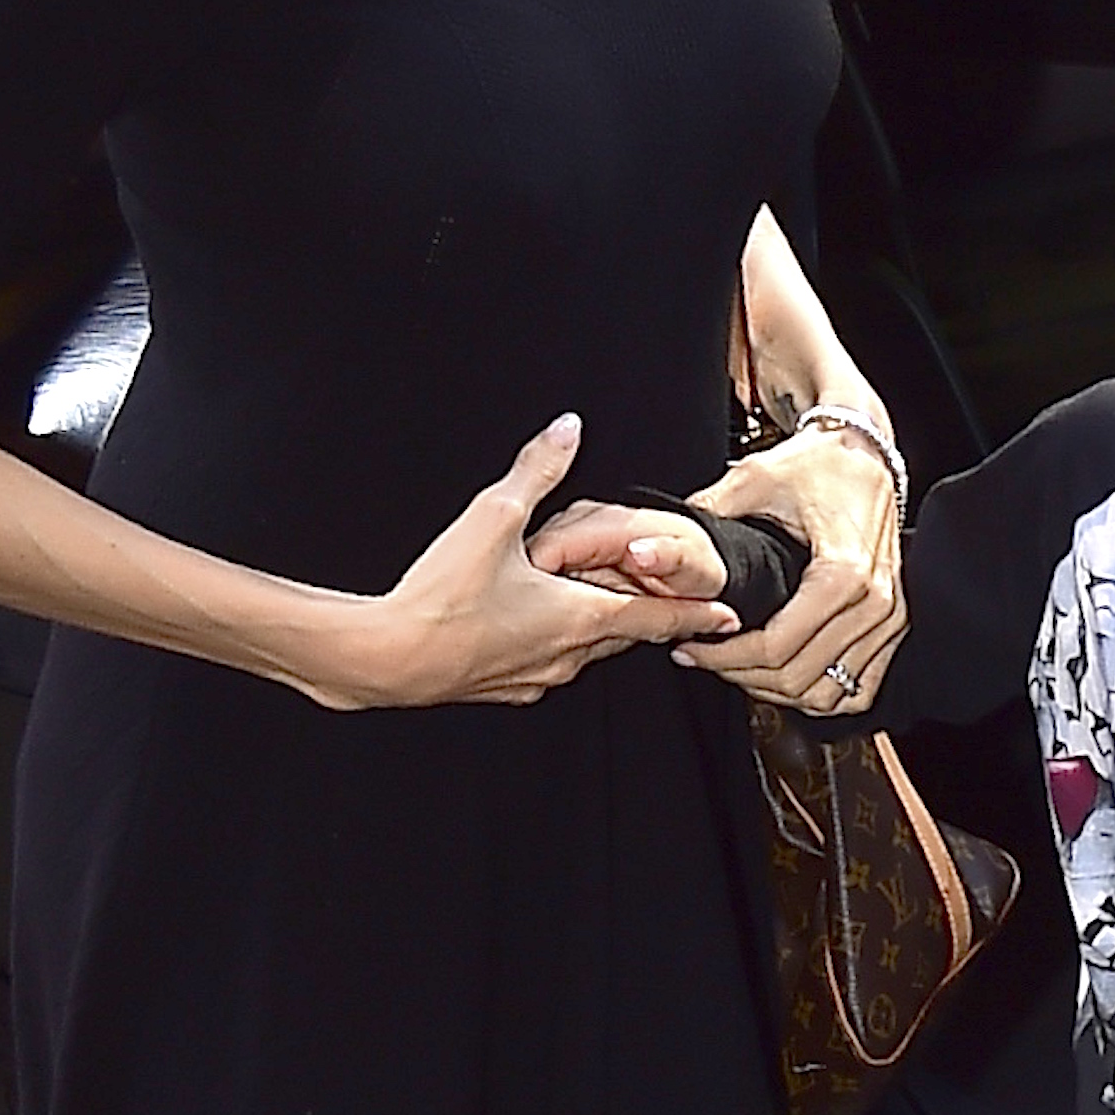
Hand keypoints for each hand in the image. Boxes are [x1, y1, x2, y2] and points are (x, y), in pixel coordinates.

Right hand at [334, 420, 740, 709]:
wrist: (386, 659)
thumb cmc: (441, 596)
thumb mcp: (493, 519)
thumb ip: (535, 472)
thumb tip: (568, 427)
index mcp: (578, 616)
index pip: (656, 616)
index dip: (694, 614)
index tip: (728, 617)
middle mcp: (567, 655)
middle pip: (625, 635)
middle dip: (649, 616)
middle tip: (671, 601)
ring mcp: (536, 677)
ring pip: (587, 651)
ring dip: (601, 628)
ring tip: (604, 604)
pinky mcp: (505, 687)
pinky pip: (550, 664)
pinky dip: (560, 643)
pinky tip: (537, 626)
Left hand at [676, 421, 903, 716]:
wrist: (864, 450)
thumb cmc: (818, 463)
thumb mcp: (756, 479)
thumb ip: (707, 514)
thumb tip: (650, 547)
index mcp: (844, 571)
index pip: (778, 647)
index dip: (724, 657)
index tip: (690, 648)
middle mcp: (875, 602)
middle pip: (800, 677)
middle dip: (742, 675)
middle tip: (705, 658)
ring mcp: (889, 618)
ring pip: (828, 692)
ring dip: (778, 691)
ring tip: (738, 668)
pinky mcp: (893, 625)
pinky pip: (859, 689)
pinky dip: (820, 693)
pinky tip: (785, 677)